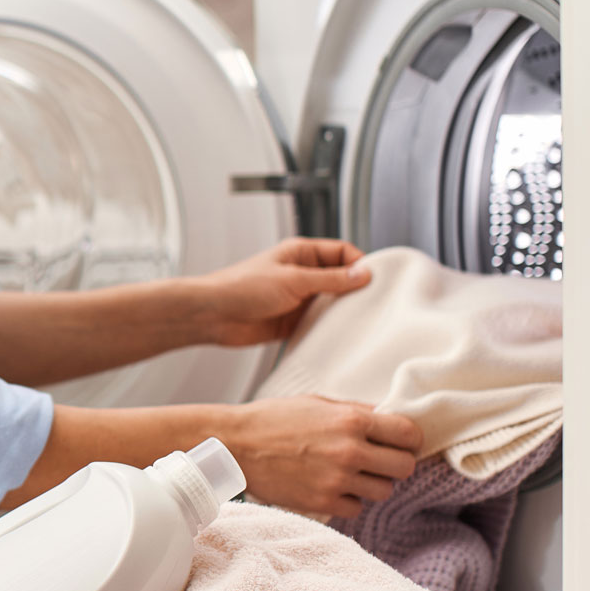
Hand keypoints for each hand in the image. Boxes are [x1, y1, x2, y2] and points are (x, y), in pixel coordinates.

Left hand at [188, 238, 371, 346]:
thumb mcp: (293, 280)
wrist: (212, 315)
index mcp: (301, 254)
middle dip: (357, 291)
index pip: (342, 252)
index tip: (377, 280)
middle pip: (342, 279)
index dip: (361, 264)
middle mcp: (303, 274)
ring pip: (333, 304)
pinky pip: (320, 324)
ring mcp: (299, 298)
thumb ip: (330, 279)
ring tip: (364, 323)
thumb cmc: (241, 287)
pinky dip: (331, 330)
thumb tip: (363, 273)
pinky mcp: (294, 321)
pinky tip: (343, 337)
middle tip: (377, 304)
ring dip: (345, 313)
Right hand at [225, 396, 422, 517]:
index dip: (409, 439)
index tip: (401, 441)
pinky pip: (356, 508)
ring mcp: (336, 480)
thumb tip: (391, 419)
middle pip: (405, 468)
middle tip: (378, 459)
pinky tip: (330, 484)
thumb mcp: (318, 403)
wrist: (235, 444)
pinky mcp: (322, 502)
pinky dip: (348, 498)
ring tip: (349, 472)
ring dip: (371, 483)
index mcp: (350, 420)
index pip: (409, 434)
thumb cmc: (273, 419)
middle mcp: (348, 451)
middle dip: (395, 463)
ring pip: (384, 491)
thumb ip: (357, 411)